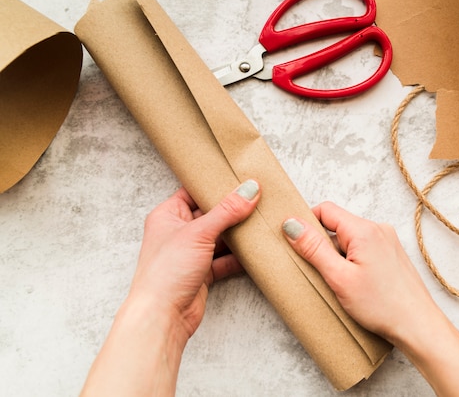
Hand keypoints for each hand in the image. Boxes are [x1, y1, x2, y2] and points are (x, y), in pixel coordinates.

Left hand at [81, 180, 260, 396]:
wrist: (162, 316)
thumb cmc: (166, 271)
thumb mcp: (198, 233)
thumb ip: (227, 211)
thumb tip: (249, 190)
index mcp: (168, 215)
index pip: (194, 192)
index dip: (215, 185)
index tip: (240, 178)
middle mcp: (178, 232)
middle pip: (211, 214)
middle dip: (233, 210)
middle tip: (258, 199)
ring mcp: (191, 253)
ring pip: (220, 238)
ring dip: (239, 234)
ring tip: (262, 223)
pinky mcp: (202, 273)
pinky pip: (225, 259)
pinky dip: (240, 257)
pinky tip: (256, 251)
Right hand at [281, 201, 433, 343]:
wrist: (418, 325)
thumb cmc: (382, 306)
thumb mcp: (339, 278)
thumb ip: (314, 248)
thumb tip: (291, 224)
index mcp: (364, 230)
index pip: (325, 210)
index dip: (307, 224)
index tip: (298, 244)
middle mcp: (378, 229)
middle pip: (337, 224)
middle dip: (322, 244)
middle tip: (320, 271)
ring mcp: (387, 241)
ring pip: (349, 238)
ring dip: (337, 255)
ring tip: (340, 282)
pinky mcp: (391, 254)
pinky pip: (363, 248)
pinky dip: (351, 261)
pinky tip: (353, 283)